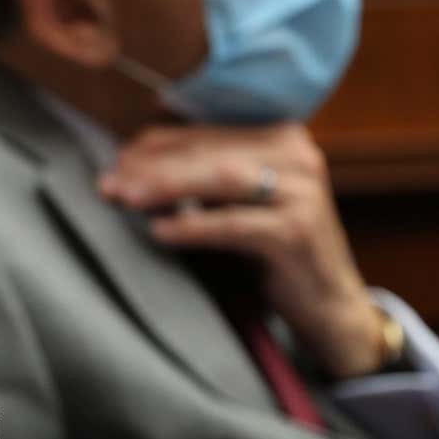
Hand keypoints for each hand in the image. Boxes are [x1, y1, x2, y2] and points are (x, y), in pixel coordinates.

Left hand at [97, 123, 384, 378]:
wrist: (329, 306)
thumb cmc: (272, 254)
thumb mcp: (240, 204)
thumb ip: (202, 177)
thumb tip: (129, 165)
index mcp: (280, 136)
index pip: (204, 132)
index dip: (153, 146)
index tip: (113, 164)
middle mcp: (296, 154)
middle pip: (208, 151)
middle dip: (152, 166)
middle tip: (108, 184)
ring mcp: (301, 192)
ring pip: (221, 177)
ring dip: (167, 186)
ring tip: (126, 199)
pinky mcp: (296, 233)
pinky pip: (234, 224)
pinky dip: (193, 226)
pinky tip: (159, 232)